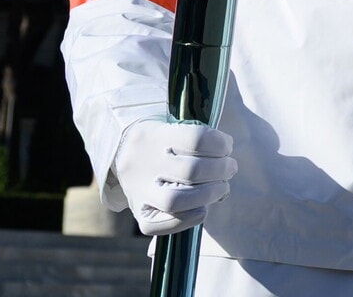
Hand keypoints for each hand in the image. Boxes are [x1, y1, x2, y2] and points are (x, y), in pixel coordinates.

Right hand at [111, 116, 235, 235]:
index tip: (227, 146)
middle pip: (191, 171)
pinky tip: (202, 208)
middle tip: (230, 168)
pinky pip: (163, 225)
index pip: (196, 139)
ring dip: (210, 194)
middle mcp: (142, 163)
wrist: (122, 151)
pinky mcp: (139, 213)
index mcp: (154, 135)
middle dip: (221, 171)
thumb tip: (226, 161)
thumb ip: (199, 140)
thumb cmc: (162, 141)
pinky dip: (190, 219)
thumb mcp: (174, 127)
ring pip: (175, 200)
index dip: (220, 144)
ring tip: (222, 187)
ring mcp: (138, 191)